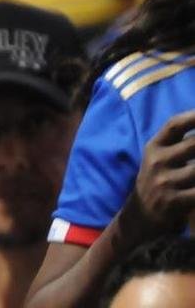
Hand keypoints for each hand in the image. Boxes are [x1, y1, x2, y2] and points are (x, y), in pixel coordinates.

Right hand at [123, 109, 194, 239]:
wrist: (141, 214)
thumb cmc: (158, 180)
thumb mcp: (158, 158)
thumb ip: (177, 143)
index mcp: (154, 147)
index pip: (174, 125)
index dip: (194, 117)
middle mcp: (158, 161)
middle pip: (194, 144)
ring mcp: (165, 181)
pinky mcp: (174, 201)